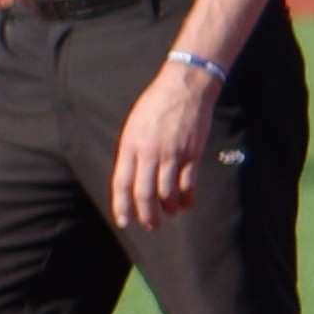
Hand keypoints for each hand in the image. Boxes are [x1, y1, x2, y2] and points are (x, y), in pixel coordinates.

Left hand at [110, 59, 221, 228]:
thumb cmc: (155, 105)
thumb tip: (130, 179)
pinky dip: (187, 198)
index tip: (124, 221)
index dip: (122, 206)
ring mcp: (172, 154)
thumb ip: (130, 152)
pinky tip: (186, 203)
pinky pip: (188, 183)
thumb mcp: (133, 126)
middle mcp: (149, 153)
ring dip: (168, 209)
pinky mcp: (192, 153)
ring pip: (167, 192)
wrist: (184, 87)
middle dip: (147, 215)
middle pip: (145, 193)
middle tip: (151, 226)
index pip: (122, 183)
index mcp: (130, 146)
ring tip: (170, 214)